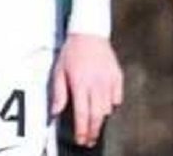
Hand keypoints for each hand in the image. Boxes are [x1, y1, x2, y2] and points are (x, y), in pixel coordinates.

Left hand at [51, 33, 122, 147]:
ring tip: (94, 124)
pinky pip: (117, 98)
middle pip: (97, 116)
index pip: (82, 114)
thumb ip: (58, 93)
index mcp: (80, 83)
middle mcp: (96, 84)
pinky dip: (111, 104)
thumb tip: (55, 112)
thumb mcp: (59, 71)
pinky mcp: (118, 77)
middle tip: (89, 139)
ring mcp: (109, 81)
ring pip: (108, 109)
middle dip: (93, 131)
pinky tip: (104, 104)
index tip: (81, 139)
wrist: (89, 33)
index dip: (82, 130)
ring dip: (100, 118)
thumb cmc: (72, 52)